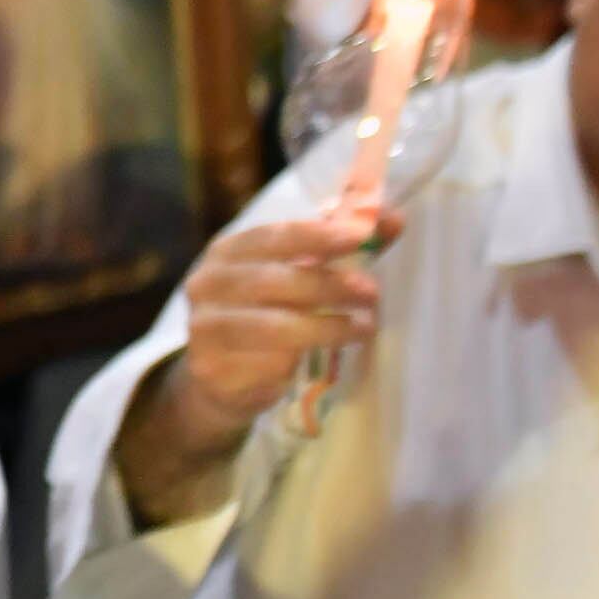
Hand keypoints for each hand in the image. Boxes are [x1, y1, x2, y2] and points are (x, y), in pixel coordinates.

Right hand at [156, 207, 393, 452]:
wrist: (218, 378)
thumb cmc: (265, 314)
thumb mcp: (294, 275)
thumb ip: (339, 248)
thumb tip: (392, 220)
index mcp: (226, 253)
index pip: (272, 236)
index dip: (317, 234)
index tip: (361, 235)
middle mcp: (207, 286)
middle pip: (274, 281)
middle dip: (328, 284)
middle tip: (371, 292)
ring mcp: (205, 330)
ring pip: (274, 327)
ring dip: (326, 328)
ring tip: (362, 328)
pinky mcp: (212, 371)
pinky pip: (268, 366)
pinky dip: (301, 363)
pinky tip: (320, 361)